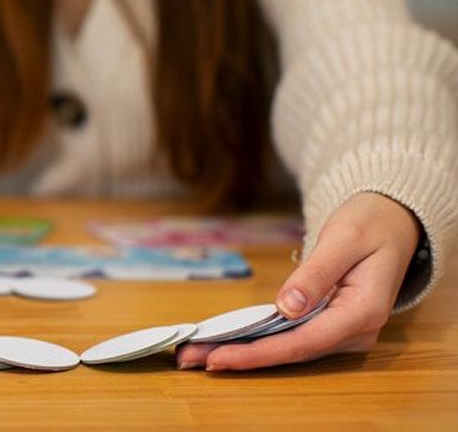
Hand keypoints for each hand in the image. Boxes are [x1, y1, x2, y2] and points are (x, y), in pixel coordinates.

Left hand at [177, 192, 420, 370]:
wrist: (390, 221)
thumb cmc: (369, 224)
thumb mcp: (343, 240)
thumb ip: (316, 274)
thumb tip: (286, 307)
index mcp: (364, 311)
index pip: (303, 342)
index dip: (259, 352)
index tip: (219, 355)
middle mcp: (356, 330)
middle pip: (291, 352)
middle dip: (240, 356)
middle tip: (188, 358)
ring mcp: (344, 331)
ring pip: (289, 348)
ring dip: (244, 351)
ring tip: (195, 353)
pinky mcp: (331, 324)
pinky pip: (291, 337)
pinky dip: (258, 339)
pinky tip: (226, 340)